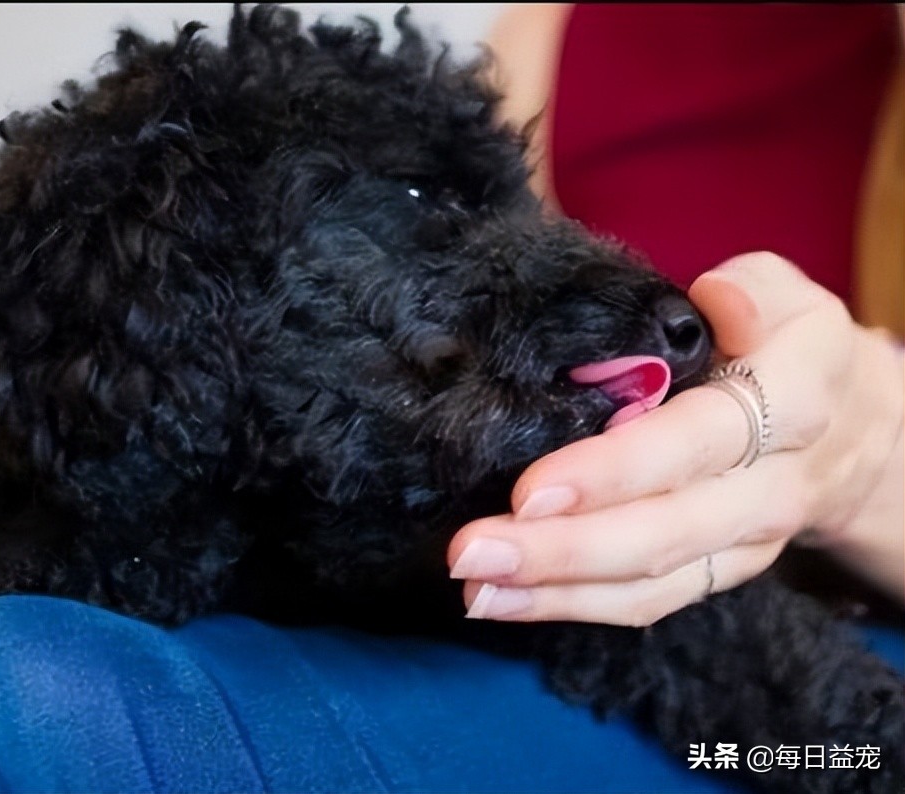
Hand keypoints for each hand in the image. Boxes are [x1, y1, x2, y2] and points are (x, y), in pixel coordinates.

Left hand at [447, 252, 904, 624]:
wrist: (848, 428)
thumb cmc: (786, 344)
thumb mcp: (785, 293)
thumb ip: (750, 290)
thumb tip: (713, 301)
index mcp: (792, 402)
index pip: (698, 441)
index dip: (616, 471)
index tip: (531, 489)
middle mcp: (771, 486)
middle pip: (665, 531)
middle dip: (561, 550)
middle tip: (470, 553)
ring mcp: (745, 541)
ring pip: (652, 581)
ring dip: (556, 591)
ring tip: (474, 588)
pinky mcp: (717, 573)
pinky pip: (648, 603)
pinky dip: (574, 606)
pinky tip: (504, 600)